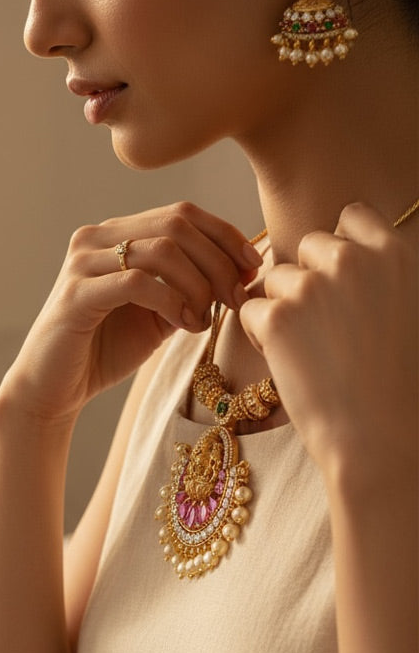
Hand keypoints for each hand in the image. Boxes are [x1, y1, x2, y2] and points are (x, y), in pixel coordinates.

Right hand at [0, 202, 261, 423]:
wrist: (53, 388)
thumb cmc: (105, 350)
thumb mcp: (158, 313)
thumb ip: (187, 287)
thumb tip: (240, 270)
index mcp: (115, 234)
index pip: (181, 212)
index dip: (225, 234)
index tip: (253, 269)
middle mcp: (95, 237)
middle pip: (176, 223)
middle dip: (219, 260)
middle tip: (237, 297)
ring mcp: (83, 263)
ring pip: (161, 249)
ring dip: (199, 283)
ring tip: (205, 317)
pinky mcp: (76, 294)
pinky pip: (137, 282)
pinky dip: (172, 301)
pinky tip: (185, 324)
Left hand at [239, 202, 417, 484]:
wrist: (380, 437)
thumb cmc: (400, 382)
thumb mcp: (410, 309)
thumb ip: (382, 273)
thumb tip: (350, 253)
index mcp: (393, 254)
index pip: (352, 216)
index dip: (339, 245)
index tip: (339, 276)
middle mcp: (351, 260)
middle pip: (307, 246)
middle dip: (307, 277)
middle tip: (324, 323)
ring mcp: (311, 286)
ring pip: (275, 279)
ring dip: (281, 306)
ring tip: (310, 348)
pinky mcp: (276, 316)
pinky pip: (250, 309)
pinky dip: (259, 334)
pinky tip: (288, 360)